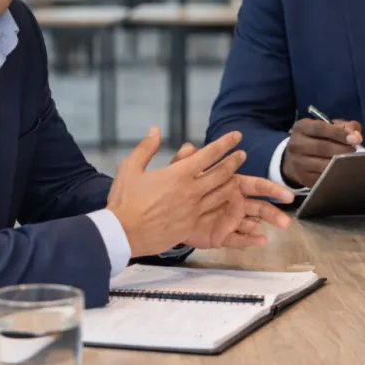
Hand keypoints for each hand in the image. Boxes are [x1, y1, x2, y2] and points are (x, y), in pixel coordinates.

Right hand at [106, 129, 264, 256]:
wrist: (122, 234)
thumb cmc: (124, 200)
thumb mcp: (130, 168)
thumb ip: (145, 148)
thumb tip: (155, 130)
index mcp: (179, 174)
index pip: (209, 154)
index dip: (225, 143)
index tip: (237, 135)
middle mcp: (191, 191)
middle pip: (221, 174)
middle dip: (234, 162)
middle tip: (242, 155)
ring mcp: (194, 211)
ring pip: (222, 195)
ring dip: (232, 184)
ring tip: (238, 178)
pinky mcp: (192, 227)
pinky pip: (215, 214)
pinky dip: (225, 207)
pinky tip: (228, 204)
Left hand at [171, 143, 295, 248]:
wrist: (166, 214)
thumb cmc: (178, 189)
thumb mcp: (179, 172)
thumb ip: (186, 161)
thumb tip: (189, 146)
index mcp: (232, 186)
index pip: (256, 186)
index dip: (272, 190)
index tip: (287, 196)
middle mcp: (235, 204)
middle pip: (259, 207)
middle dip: (274, 213)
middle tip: (287, 221)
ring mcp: (229, 222)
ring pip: (252, 224)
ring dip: (265, 226)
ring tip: (276, 231)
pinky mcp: (220, 237)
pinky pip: (236, 240)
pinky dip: (248, 240)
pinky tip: (260, 241)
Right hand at [281, 118, 362, 187]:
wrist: (296, 159)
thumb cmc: (318, 139)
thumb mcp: (328, 127)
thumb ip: (346, 127)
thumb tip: (357, 137)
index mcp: (301, 128)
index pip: (320, 128)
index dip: (339, 133)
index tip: (354, 139)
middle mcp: (296, 144)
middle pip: (322, 147)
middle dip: (343, 149)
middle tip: (355, 151)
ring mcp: (298, 163)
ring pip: (323, 164)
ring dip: (340, 163)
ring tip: (351, 161)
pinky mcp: (304, 178)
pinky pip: (323, 177)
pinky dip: (336, 174)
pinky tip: (344, 171)